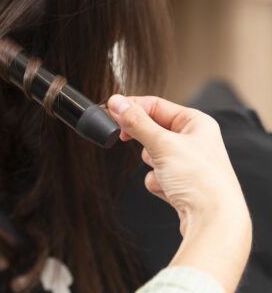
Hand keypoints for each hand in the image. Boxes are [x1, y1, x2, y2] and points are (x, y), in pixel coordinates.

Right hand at [108, 95, 250, 291]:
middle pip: (152, 129)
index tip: (111, 111)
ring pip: (152, 153)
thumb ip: (136, 122)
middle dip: (144, 141)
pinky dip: (157, 182)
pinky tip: (170, 190)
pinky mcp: (181, 183)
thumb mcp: (162, 144)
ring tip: (166, 173)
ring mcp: (187, 162)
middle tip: (124, 138)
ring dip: (152, 164)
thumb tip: (116, 102)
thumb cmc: (200, 181)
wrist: (213, 221)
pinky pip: (155, 175)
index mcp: (196, 122)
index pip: (156, 105)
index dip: (132, 108)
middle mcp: (194, 140)